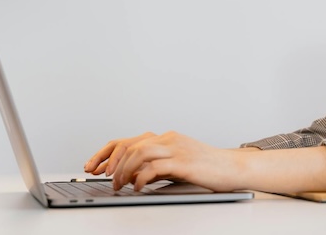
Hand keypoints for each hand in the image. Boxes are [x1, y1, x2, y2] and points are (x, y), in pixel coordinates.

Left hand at [84, 131, 237, 191]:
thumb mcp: (176, 164)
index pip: (128, 140)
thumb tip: (131, 176)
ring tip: (120, 185)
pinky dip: (141, 178)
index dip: (106, 153)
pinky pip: (154, 167)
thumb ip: (156, 166)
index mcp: (166, 138)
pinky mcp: (184, 162)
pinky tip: (138, 187)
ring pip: (139, 152)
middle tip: (105, 179)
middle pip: (129, 145)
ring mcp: (177, 149)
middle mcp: (169, 139)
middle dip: (111, 163)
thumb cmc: (206, 167)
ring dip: (124, 171)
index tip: (93, 167)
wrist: (232, 168)